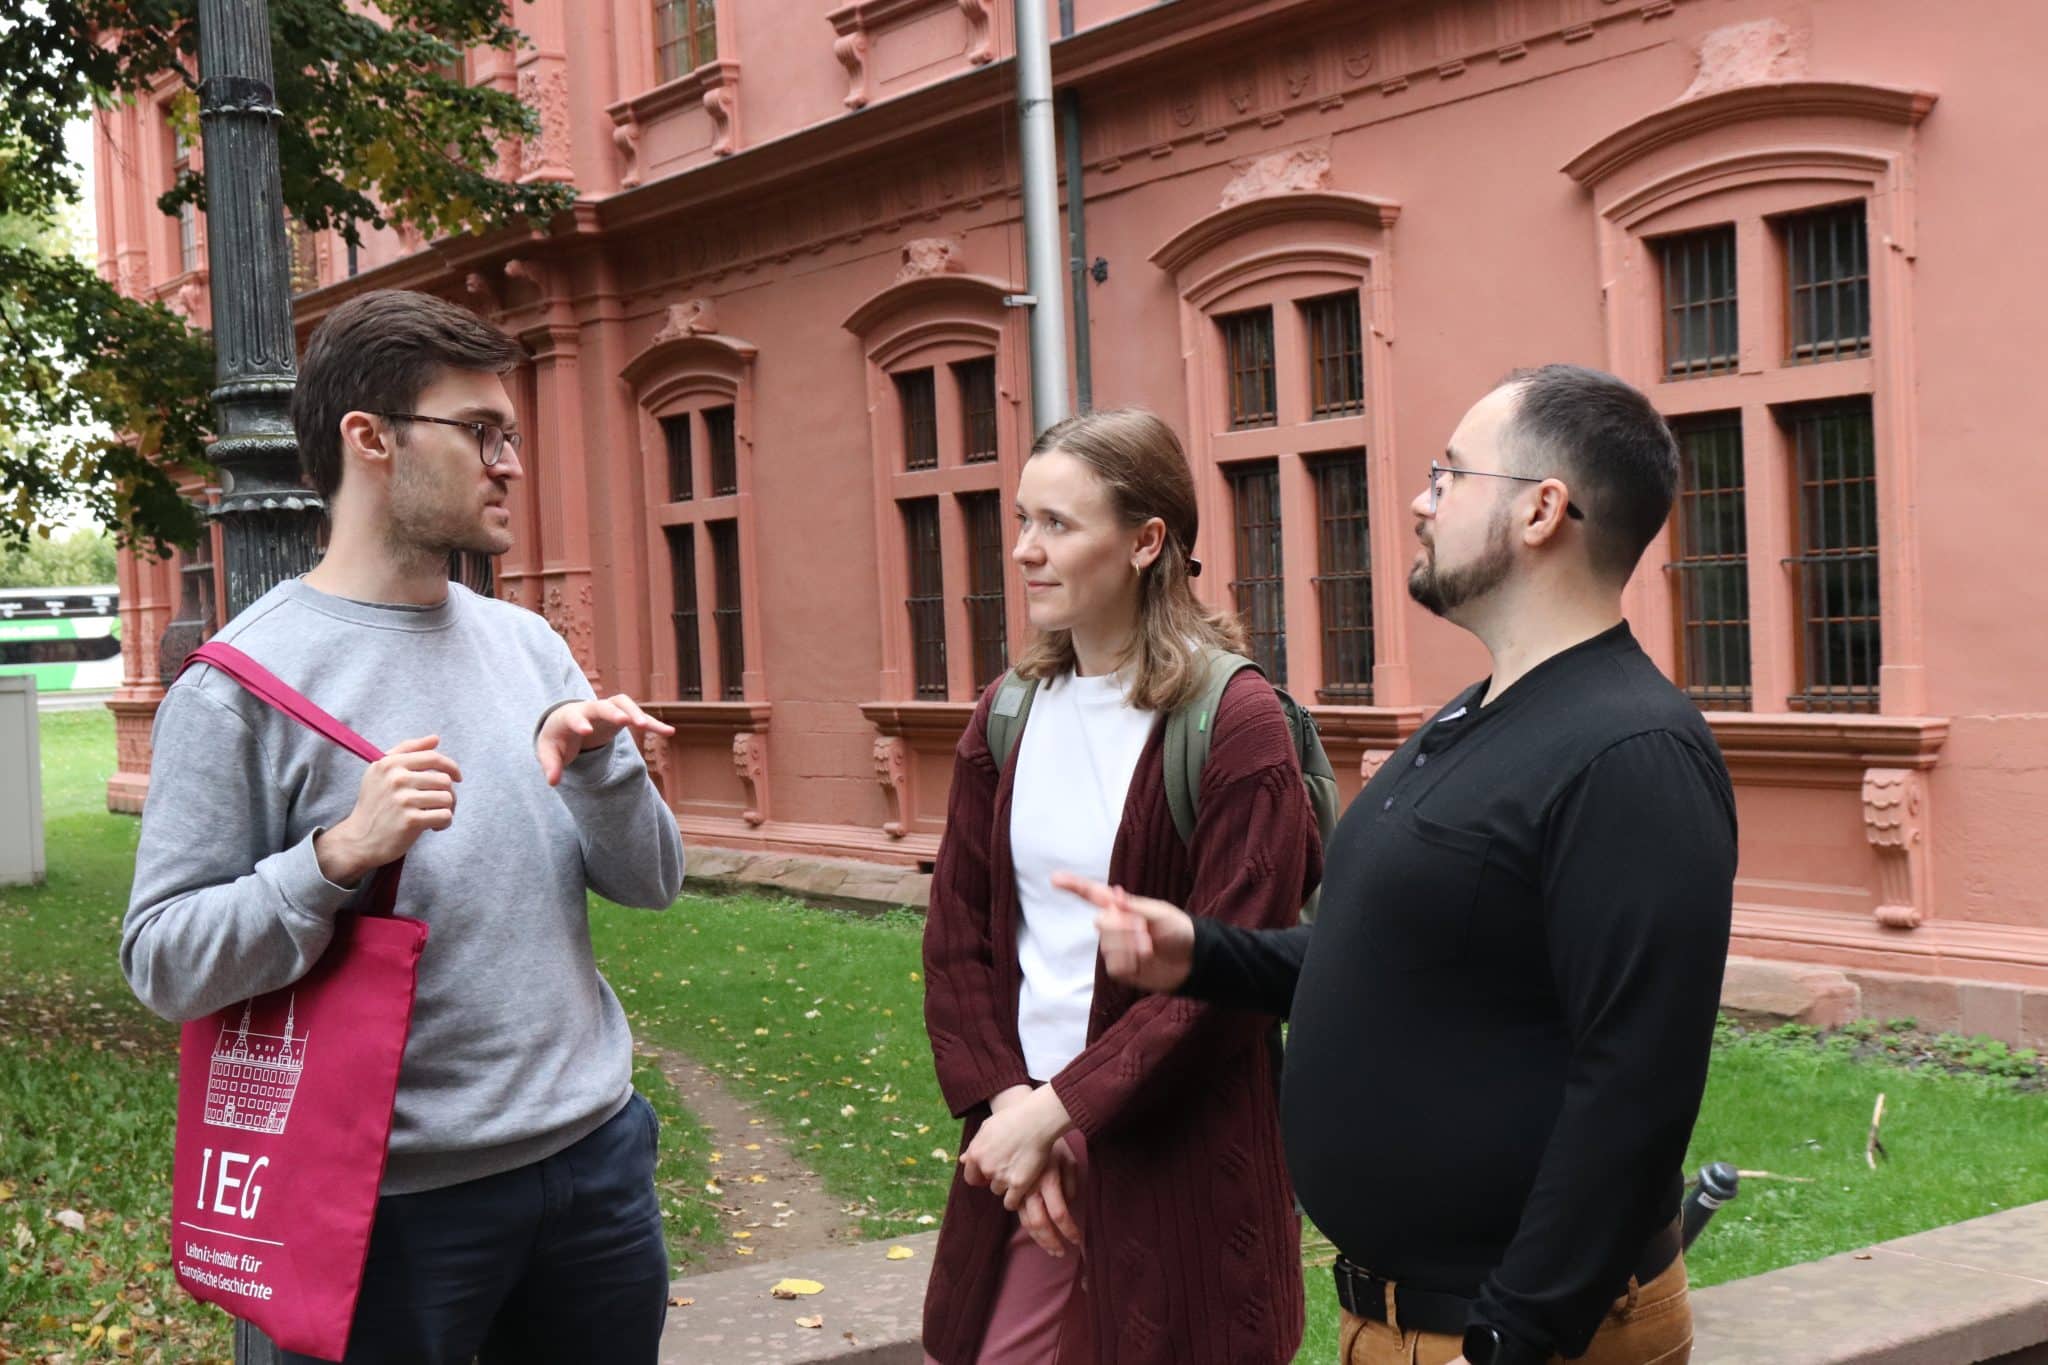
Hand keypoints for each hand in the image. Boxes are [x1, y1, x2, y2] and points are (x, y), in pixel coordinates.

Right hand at [315, 736, 461, 886]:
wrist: (359, 839)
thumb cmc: (374, 804)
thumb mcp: (381, 772)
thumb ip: (407, 751)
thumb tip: (435, 738)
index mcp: (390, 763)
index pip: (433, 758)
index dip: (451, 766)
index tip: (457, 777)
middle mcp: (396, 778)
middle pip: (444, 780)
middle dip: (449, 793)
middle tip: (439, 805)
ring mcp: (403, 799)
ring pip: (447, 798)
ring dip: (448, 809)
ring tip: (434, 816)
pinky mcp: (410, 820)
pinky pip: (445, 816)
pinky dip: (444, 823)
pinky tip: (433, 826)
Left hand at [536, 694, 674, 785]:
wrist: (567, 723)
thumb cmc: (557, 738)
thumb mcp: (548, 752)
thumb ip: (551, 765)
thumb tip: (553, 782)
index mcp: (569, 716)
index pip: (574, 716)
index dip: (580, 722)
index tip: (586, 730)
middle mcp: (590, 708)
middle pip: (602, 705)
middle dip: (613, 712)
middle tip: (624, 721)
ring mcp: (607, 710)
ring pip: (624, 704)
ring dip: (634, 712)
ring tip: (644, 726)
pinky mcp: (621, 716)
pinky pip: (639, 717)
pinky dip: (653, 723)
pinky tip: (669, 732)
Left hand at [961, 1085, 1072, 1211]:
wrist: (1036, 1120)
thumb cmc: (1013, 1119)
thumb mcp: (988, 1127)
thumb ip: (975, 1145)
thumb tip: (963, 1160)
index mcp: (975, 1153)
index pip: (970, 1176)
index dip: (980, 1176)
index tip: (990, 1173)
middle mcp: (985, 1167)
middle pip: (986, 1184)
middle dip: (994, 1179)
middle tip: (1008, 1168)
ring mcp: (1001, 1176)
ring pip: (998, 1190)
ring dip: (1006, 1185)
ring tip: (1019, 1172)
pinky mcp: (1018, 1184)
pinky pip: (1010, 1202)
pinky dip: (1015, 1200)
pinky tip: (1021, 1190)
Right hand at [1017, 1138, 1081, 1256]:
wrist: (1023, 1127)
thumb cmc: (1051, 1143)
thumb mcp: (1068, 1159)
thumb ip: (1071, 1181)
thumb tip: (1069, 1200)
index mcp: (1048, 1180)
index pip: (1059, 1213)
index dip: (1068, 1229)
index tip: (1077, 1240)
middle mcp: (1031, 1188)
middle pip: (1040, 1223)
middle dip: (1051, 1242)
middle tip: (1061, 1253)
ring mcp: (1018, 1190)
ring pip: (1026, 1222)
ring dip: (1040, 1239)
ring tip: (1052, 1250)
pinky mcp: (1011, 1189)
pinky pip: (1017, 1213)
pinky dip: (1027, 1227)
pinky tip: (1036, 1234)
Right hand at [1051, 872, 1194, 993]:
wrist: (1192, 960)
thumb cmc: (1179, 931)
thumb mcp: (1162, 913)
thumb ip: (1135, 906)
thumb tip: (1113, 894)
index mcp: (1123, 907)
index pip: (1092, 895)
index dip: (1073, 886)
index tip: (1054, 879)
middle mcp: (1115, 926)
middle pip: (1101, 923)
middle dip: (1122, 928)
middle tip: (1144, 931)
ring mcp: (1116, 948)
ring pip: (1107, 947)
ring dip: (1130, 947)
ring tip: (1150, 948)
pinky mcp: (1121, 968)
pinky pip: (1114, 966)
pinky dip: (1130, 963)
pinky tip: (1144, 961)